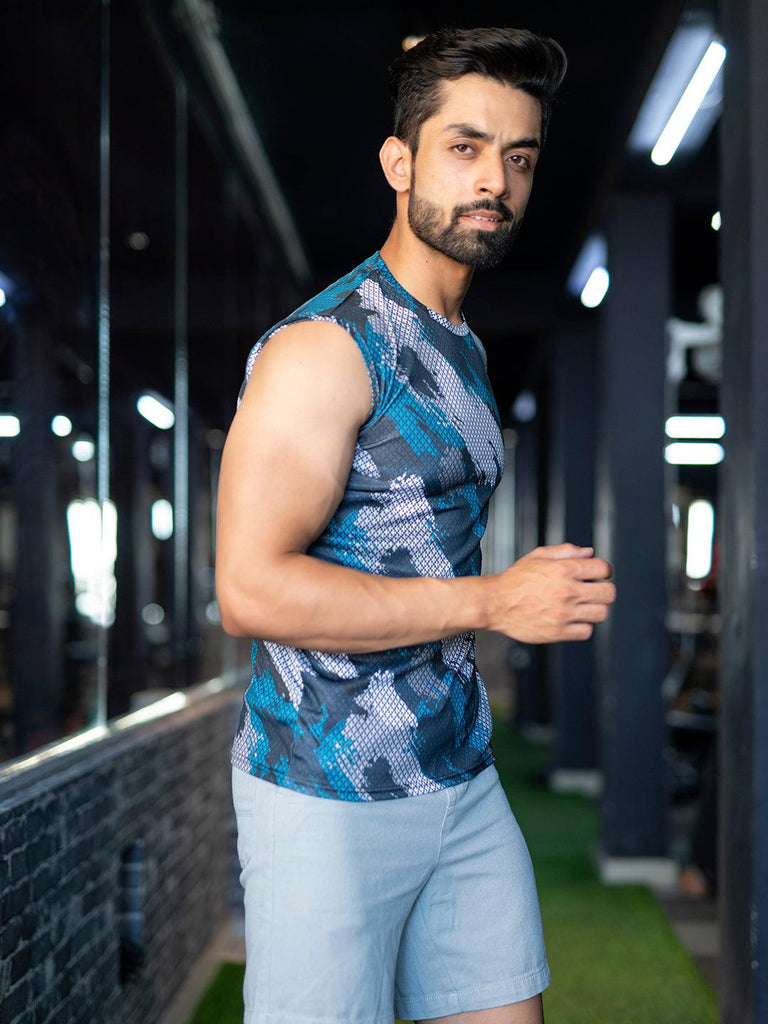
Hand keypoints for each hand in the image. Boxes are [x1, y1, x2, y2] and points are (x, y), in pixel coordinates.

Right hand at [489, 543, 615, 643]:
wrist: (494, 603)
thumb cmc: (514, 580)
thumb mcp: (538, 556)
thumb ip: (565, 551)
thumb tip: (589, 553)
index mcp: (563, 569)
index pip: (603, 568)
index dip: (604, 570)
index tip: (599, 574)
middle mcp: (567, 591)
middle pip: (608, 593)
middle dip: (604, 590)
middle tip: (594, 591)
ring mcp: (563, 613)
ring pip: (601, 613)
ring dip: (594, 609)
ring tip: (582, 607)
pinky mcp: (558, 632)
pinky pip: (586, 631)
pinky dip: (582, 626)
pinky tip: (572, 619)